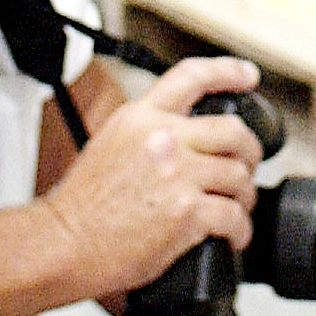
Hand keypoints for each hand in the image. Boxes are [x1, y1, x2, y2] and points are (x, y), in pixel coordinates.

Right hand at [38, 57, 260, 304]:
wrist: (65, 243)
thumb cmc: (82, 205)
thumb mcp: (110, 144)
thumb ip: (147, 133)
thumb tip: (179, 138)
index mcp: (141, 117)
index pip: (192, 77)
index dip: (227, 72)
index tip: (248, 76)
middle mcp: (163, 139)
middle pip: (232, 130)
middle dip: (250, 150)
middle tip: (248, 163)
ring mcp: (177, 175)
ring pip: (238, 175)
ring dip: (245, 195)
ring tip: (238, 207)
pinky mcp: (186, 213)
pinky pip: (234, 216)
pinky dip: (241, 230)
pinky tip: (234, 237)